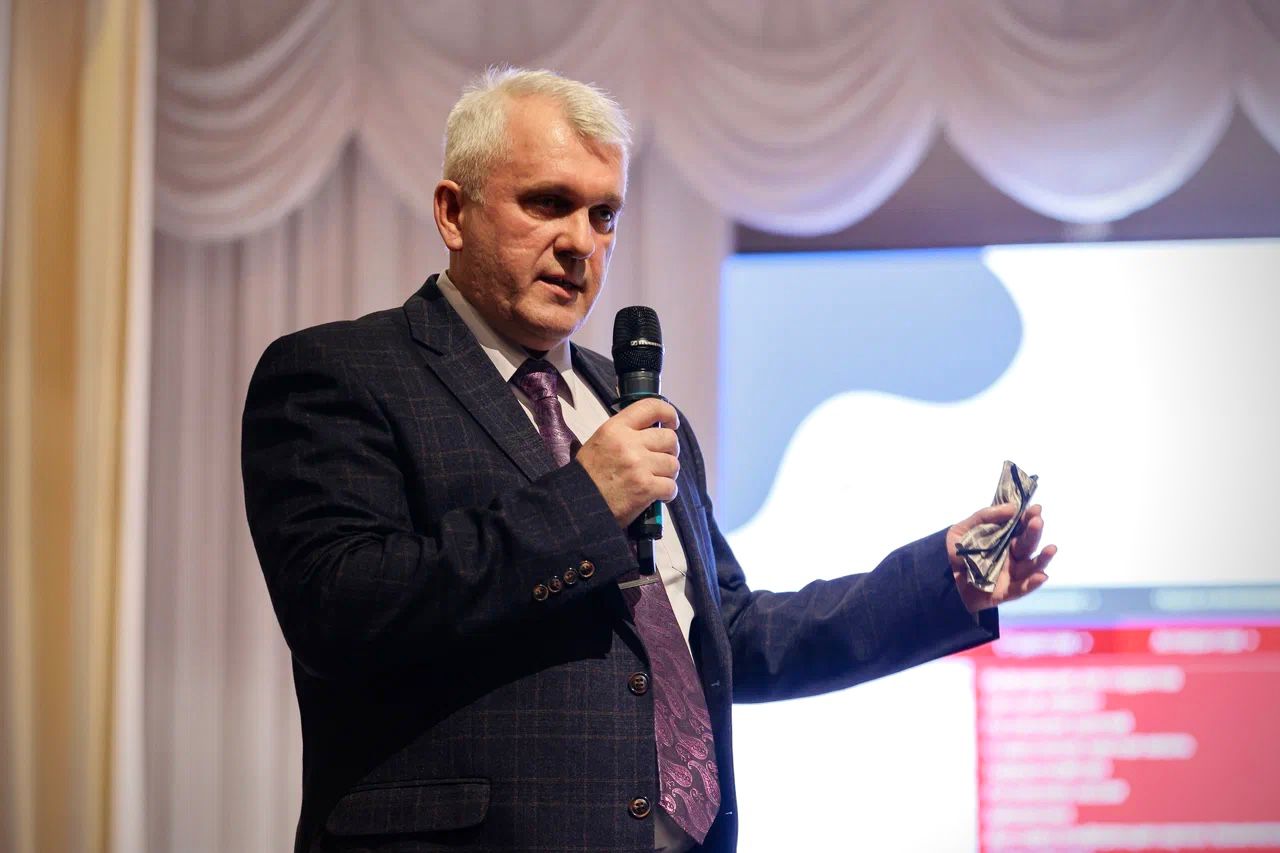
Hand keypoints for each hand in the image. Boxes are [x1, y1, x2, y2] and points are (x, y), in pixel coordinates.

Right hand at [576, 398, 679, 527]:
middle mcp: (629, 443)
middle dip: (670, 450)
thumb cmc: (588, 476)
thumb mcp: (600, 441)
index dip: (668, 413)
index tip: (672, 422)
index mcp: (616, 428)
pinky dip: (667, 493)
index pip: (651, 407)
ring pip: (673, 464)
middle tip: (661, 459)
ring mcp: (639, 466)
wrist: (578, 504)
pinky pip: (671, 486)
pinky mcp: (646, 487)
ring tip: (655, 479)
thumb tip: (652, 430)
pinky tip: (657, 495)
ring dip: (667, 473)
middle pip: (669, 438)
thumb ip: (625, 432)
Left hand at [947, 503, 1056, 612]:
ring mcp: (1009, 574)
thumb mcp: (962, 529)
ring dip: (1042, 559)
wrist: (940, 580)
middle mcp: (1010, 556)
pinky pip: (1021, 589)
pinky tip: (1042, 575)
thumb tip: (1011, 507)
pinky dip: (1032, 583)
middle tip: (1037, 521)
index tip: (1035, 508)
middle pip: (1026, 544)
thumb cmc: (954, 553)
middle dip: (1033, 532)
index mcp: (1003, 541)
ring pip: (1030, 567)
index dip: (1028, 518)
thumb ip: (984, 517)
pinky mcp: (1004, 592)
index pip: (1020, 528)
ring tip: (1051, 549)